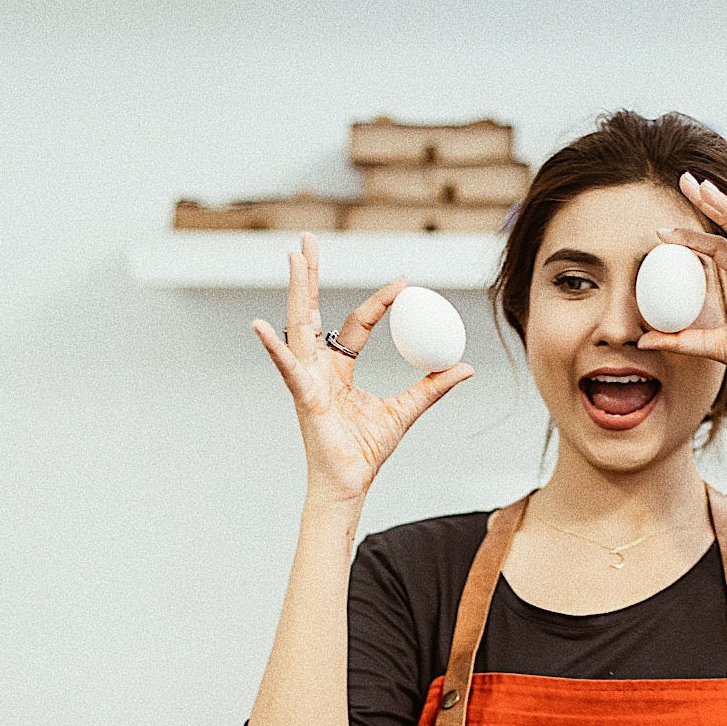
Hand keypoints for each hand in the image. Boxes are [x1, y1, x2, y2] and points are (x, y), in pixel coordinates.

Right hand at [252, 234, 473, 505]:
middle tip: (306, 239)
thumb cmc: (366, 454)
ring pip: (299, 325)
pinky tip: (260, 325)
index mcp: (339, 371)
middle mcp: (318, 368)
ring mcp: (306, 379)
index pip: (358, 324)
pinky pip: (287, 366)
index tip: (405, 282)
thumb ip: (432, 387)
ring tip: (293, 256)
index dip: (380, 302)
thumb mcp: (406, 412)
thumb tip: (466, 366)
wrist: (349, 485)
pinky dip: (275, 347)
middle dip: (309, 275)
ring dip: (297, 289)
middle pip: (312, 311)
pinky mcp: (302, 396)